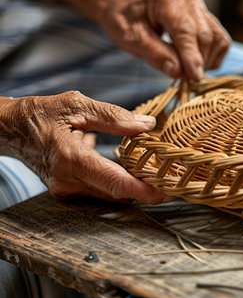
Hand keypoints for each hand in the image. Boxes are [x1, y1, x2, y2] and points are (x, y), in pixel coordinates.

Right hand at [0, 92, 166, 202]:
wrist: (9, 129)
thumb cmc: (39, 114)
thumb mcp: (76, 105)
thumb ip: (113, 116)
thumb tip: (147, 125)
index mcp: (70, 159)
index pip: (117, 183)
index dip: (146, 191)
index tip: (169, 192)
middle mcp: (67, 181)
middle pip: (117, 192)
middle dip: (146, 188)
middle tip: (171, 179)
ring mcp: (65, 189)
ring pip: (110, 193)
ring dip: (133, 184)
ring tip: (156, 171)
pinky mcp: (65, 190)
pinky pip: (99, 189)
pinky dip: (117, 180)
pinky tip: (129, 167)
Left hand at [101, 0, 230, 80]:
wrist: (126, 6)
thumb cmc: (124, 21)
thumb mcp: (131, 39)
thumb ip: (154, 54)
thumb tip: (178, 72)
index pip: (186, 31)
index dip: (192, 57)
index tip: (195, 78)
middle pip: (205, 35)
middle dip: (199, 62)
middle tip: (186, 80)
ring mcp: (200, 4)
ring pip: (217, 38)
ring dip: (208, 60)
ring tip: (189, 71)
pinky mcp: (206, 15)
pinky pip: (220, 39)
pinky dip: (212, 56)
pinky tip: (196, 62)